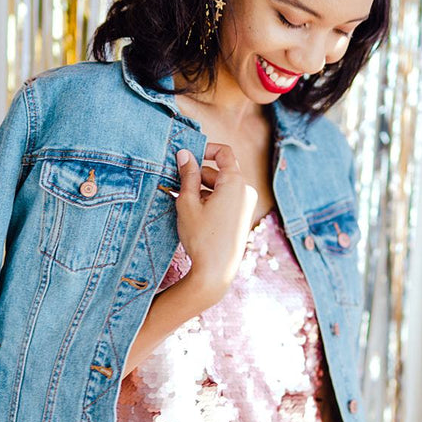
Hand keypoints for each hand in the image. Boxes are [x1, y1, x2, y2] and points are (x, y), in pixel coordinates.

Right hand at [174, 143, 257, 297]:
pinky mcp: (242, 217)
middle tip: (175, 185)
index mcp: (236, 182)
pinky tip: (193, 214)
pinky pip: (225, 200)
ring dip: (201, 190)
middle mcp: (246, 190)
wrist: (216, 271)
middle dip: (197, 175)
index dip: (205, 149)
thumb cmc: (201, 236)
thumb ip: (187, 175)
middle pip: (219, 171)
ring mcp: (246, 205)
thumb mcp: (188, 202)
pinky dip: (210, 201)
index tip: (187, 157)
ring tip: (182, 203)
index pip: (223, 153)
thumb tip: (184, 153)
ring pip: (220, 187)